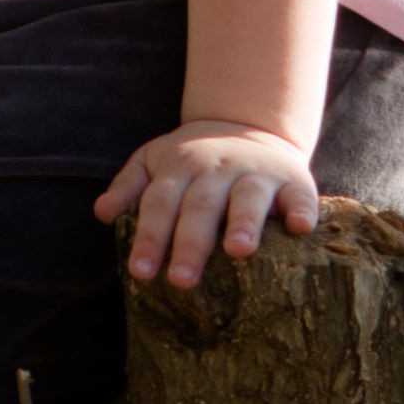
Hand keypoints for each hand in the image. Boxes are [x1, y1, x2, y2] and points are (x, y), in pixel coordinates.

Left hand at [96, 122, 319, 289]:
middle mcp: (218, 169)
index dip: (150, 236)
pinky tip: (300, 229)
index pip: (160, 202)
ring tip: (238, 252)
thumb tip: (101, 213)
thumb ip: (129, 185)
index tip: (141, 272)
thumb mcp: (156, 160)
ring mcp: (257, 173)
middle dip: (191, 243)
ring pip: (248, 198)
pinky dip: (302, 210)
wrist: (248, 123)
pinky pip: (300, 196)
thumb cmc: (195, 158)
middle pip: (201, 206)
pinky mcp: (293, 180)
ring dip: (244, 223)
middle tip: (182, 281)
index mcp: (182, 167)